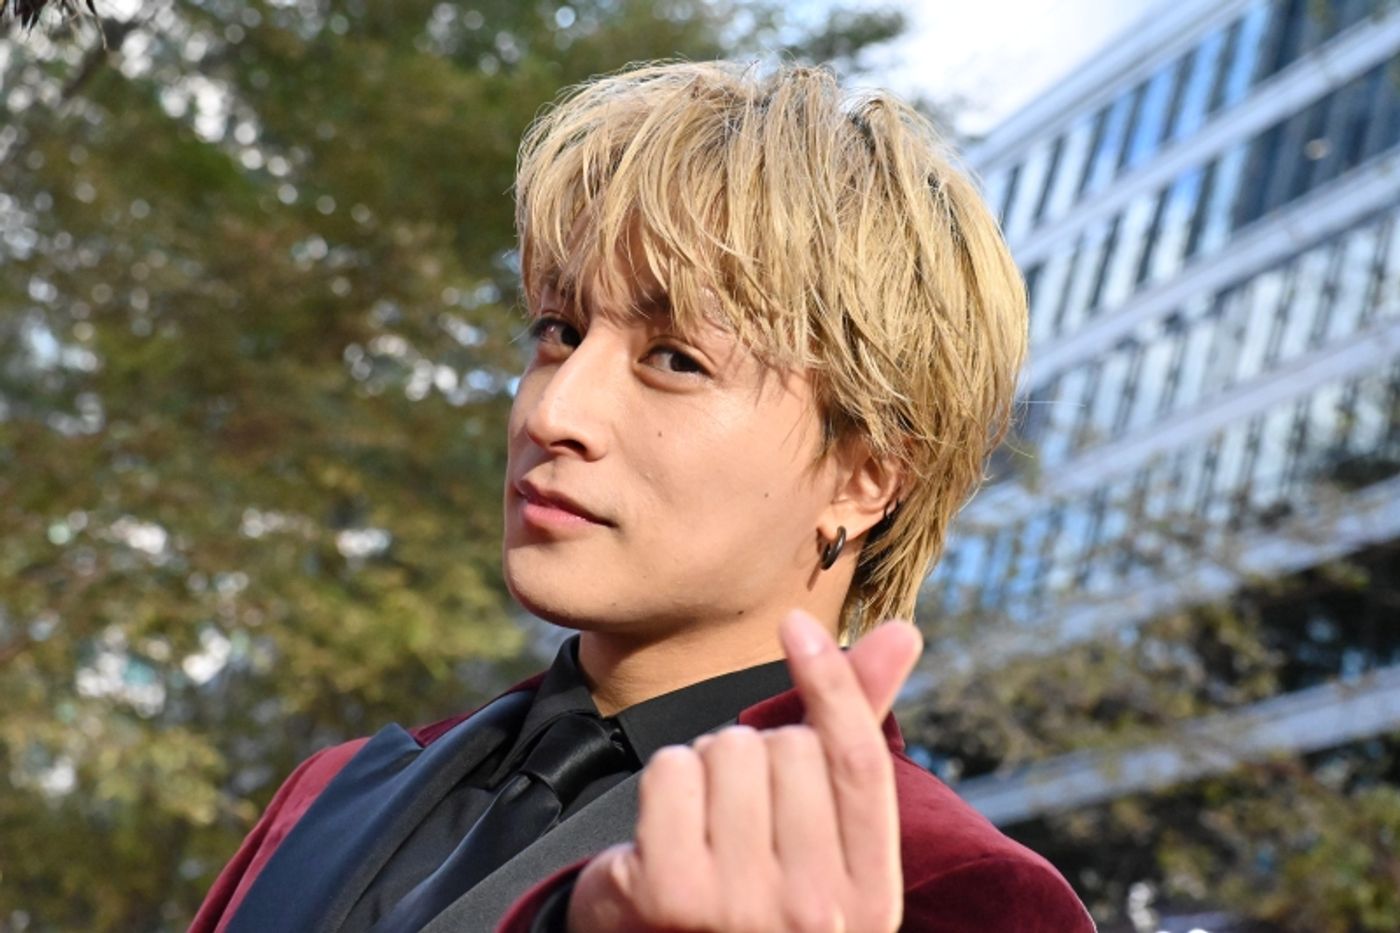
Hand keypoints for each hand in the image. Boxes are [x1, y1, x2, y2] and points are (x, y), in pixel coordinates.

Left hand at [567, 610, 922, 931]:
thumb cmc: (756, 882)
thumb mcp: (821, 830)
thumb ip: (854, 733)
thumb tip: (902, 632)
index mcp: (869, 898)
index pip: (860, 762)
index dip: (832, 682)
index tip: (796, 625)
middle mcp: (815, 911)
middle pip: (788, 747)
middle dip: (757, 752)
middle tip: (741, 812)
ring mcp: (741, 907)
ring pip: (726, 750)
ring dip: (708, 765)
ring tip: (705, 824)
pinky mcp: (670, 895)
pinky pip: (672, 771)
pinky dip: (664, 783)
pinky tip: (665, 832)